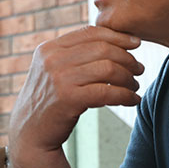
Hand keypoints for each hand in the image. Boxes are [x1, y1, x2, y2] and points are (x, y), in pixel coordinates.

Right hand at [9, 26, 142, 158]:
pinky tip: (133, 100)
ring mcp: (59, 79)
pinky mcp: (69, 99)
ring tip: (135, 86)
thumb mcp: (51, 71)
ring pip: (108, 69)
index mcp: (49, 48)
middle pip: (103, 49)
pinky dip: (126, 96)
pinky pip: (108, 92)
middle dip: (127, 58)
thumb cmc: (47, 102)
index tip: (136, 43)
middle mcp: (52, 59)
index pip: (90, 33)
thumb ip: (72, 55)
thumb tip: (111, 40)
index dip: (117, 36)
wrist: (29, 135)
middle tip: (139, 69)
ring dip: (128, 78)